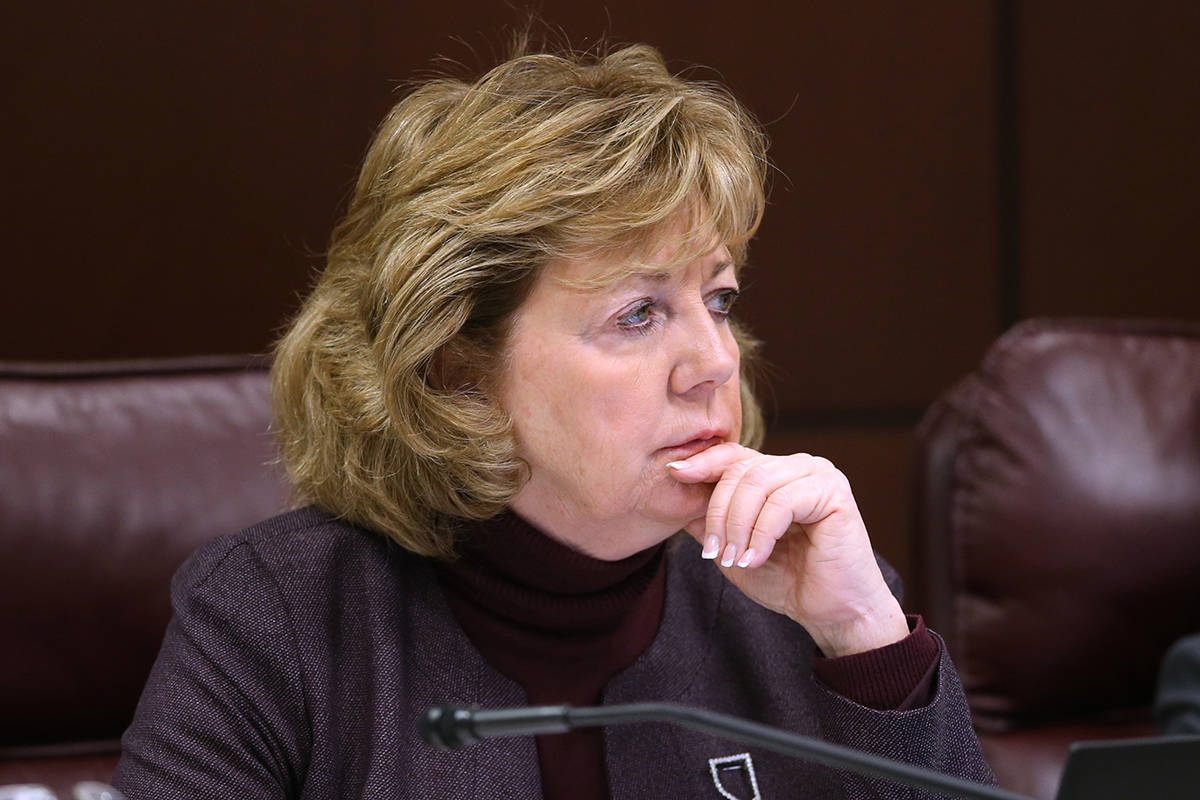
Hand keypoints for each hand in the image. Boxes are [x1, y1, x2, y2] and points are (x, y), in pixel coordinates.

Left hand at [668, 443, 908, 656]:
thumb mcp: (734, 548)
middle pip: (740, 470)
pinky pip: (782, 501)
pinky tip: (756, 558)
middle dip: (718, 511)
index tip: (674, 474)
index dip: (702, 462)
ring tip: (735, 559)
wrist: (833, 613)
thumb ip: (709, 520)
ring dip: (737, 525)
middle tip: (713, 550)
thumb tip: (676, 489)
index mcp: (776, 473)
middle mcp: (798, 466)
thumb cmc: (787, 581)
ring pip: (758, 483)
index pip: (733, 455)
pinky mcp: (834, 492)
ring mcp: (819, 475)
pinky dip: (762, 533)